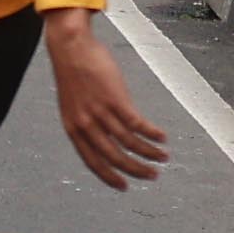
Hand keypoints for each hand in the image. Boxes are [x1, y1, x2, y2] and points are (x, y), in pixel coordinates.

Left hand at [41, 10, 168, 189]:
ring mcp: (100, 112)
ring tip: (163, 157)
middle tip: (152, 176)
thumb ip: (85, 121)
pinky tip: (162, 137)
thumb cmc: (73, 71)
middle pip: (114, 157)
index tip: (124, 186)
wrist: (70, 46)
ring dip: (149, 152)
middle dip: (136, 170)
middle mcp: (86, 125)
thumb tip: (102, 134)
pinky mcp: (115, 99)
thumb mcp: (72, 103)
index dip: (109, 176)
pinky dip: (151, 134)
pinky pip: (137, 124)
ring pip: (129, 142)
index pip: (92, 162)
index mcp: (73, 129)